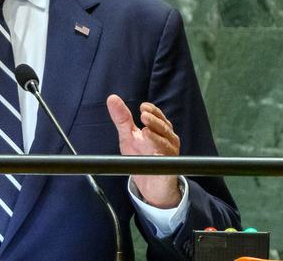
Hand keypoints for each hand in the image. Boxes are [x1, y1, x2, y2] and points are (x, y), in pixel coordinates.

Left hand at [106, 94, 180, 208]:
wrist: (151, 185)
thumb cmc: (142, 156)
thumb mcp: (129, 136)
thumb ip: (122, 118)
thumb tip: (112, 98)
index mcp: (160, 129)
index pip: (158, 116)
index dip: (152, 111)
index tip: (142, 107)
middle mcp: (168, 139)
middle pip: (164, 127)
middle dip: (154, 121)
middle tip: (143, 116)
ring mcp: (170, 153)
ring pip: (166, 143)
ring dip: (156, 137)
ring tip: (145, 132)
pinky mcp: (170, 168)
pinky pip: (167, 161)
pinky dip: (161, 155)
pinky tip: (154, 151)